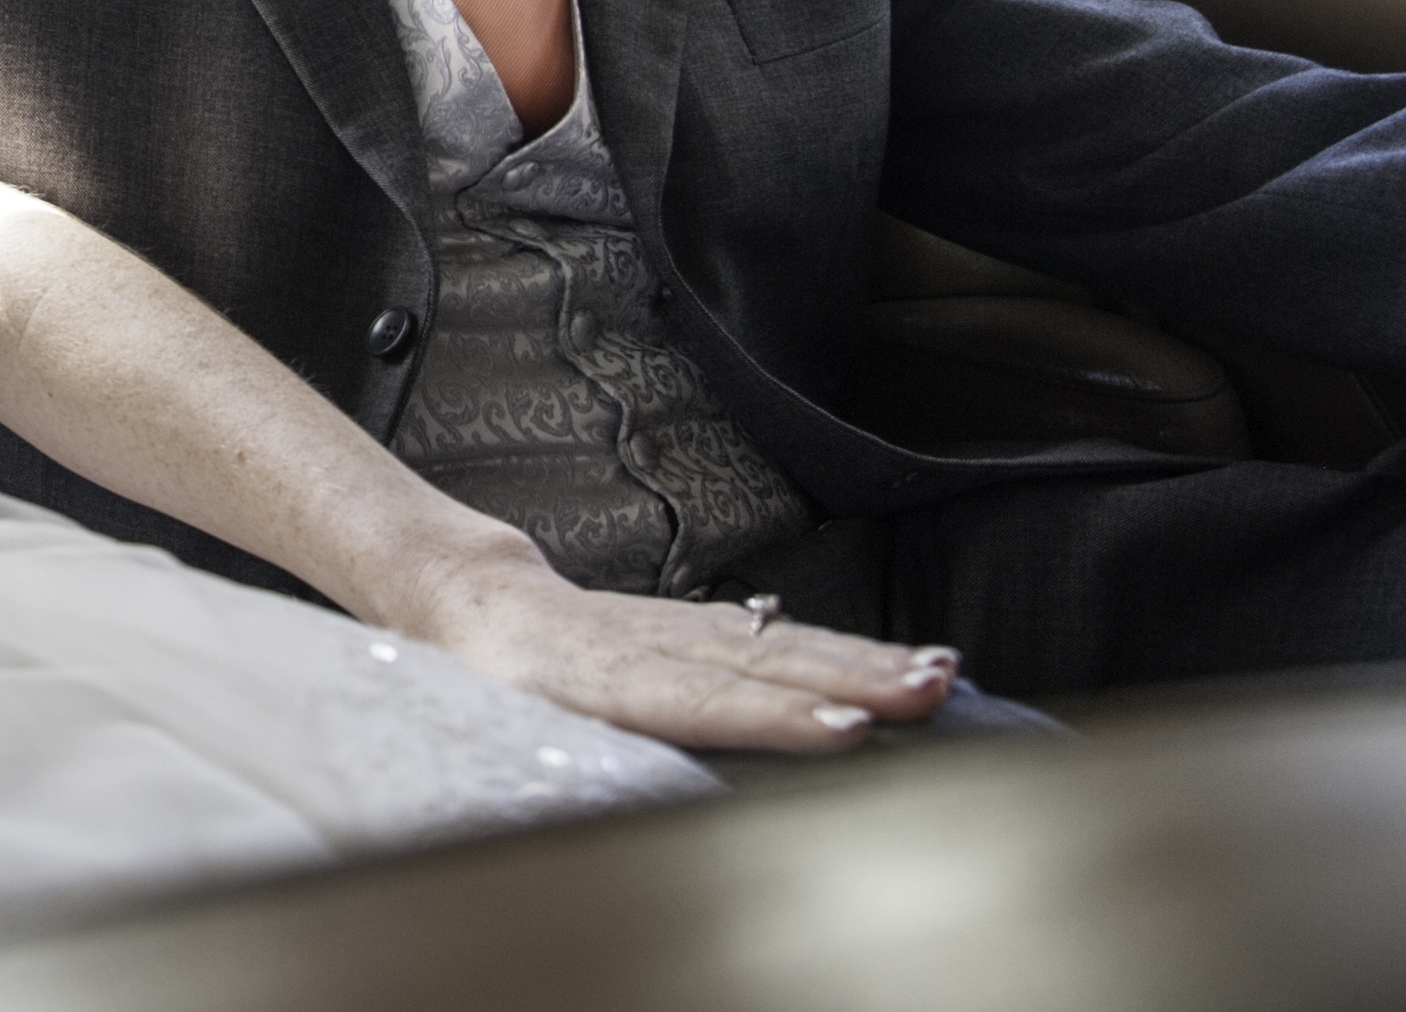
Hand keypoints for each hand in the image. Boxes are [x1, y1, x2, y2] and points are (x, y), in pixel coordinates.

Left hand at [389, 537, 957, 752]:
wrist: (467, 600)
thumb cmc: (484, 683)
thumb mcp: (498, 729)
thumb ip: (563, 765)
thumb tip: (633, 806)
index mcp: (588, 678)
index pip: (693, 699)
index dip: (772, 715)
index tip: (846, 726)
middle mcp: (644, 646)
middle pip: (757, 664)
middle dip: (849, 679)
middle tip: (926, 694)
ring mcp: (674, 628)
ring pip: (777, 644)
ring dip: (862, 662)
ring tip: (937, 675)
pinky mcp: (693, 624)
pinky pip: (773, 637)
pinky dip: (839, 649)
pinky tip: (895, 661)